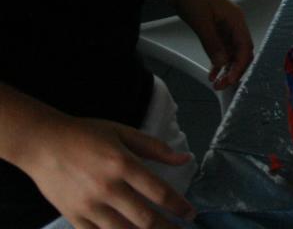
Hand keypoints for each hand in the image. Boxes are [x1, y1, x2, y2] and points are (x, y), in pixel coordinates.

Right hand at [26, 116, 194, 227]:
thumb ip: (155, 148)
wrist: (42, 144)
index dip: (178, 206)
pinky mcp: (74, 217)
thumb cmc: (86, 135)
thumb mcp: (123, 133)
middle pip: (144, 219)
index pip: (158, 192)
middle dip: (167, 228)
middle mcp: (107, 189)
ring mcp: (89, 206)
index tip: (191, 213)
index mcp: (123, 165)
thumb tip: (185, 159)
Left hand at [177, 0, 253, 89]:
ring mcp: (224, 26)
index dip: (239, 67)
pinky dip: (218, 60)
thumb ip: (213, 44)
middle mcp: (233, 24)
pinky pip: (220, 47)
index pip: (245, 49)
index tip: (228, 81)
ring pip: (231, 52)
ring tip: (216, 82)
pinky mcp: (214, 27)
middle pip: (241, 52)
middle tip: (222, 85)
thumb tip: (223, 64)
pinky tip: (212, 71)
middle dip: (235, 70)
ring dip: (226, 67)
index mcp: (236, 20)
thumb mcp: (201, 22)